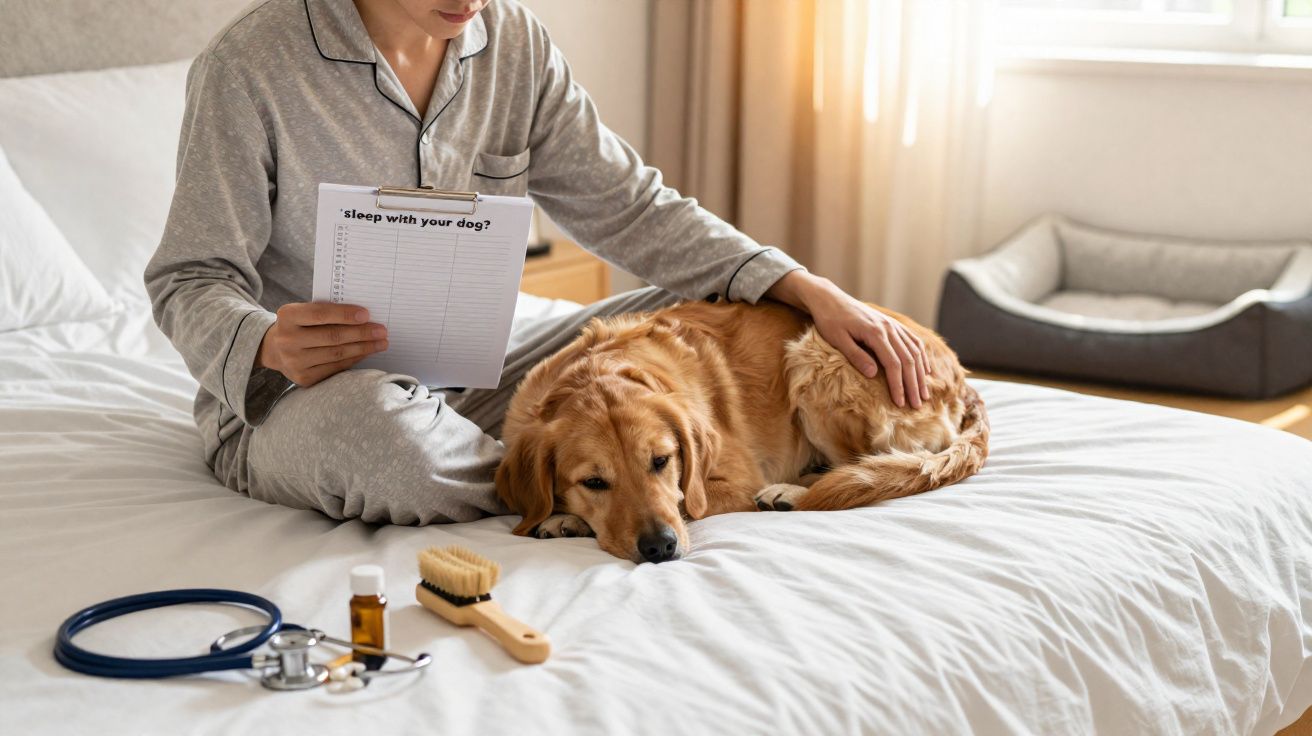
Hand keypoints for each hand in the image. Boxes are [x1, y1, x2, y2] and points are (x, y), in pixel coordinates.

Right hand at [256, 302, 387, 386]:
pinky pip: (335, 368)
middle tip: (382, 331)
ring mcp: (294, 361)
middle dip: (361, 333)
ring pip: (336, 354)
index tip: (366, 314)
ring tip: (381, 343)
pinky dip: (354, 359)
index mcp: (287, 316)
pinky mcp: (303, 378)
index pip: (320, 314)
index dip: (344, 315)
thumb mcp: (304, 312)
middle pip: (332, 336)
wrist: (275, 349)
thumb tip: (364, 316)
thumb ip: (326, 311)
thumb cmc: (300, 325)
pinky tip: (366, 353)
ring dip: (363, 348)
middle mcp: (287, 340)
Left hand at [767, 271, 929, 408]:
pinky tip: (925, 371)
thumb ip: (855, 356)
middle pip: (908, 360)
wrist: (830, 299)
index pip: (893, 364)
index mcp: (875, 332)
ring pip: (915, 351)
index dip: (898, 385)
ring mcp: (893, 325)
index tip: (900, 403)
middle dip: (913, 385)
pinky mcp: (893, 324)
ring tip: (924, 394)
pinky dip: (922, 357)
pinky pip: (914, 341)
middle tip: (916, 406)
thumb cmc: (830, 321)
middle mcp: (889, 328)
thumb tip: (874, 374)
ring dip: (921, 374)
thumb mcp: (837, 339)